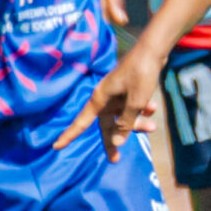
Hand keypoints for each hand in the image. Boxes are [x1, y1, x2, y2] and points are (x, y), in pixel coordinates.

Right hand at [55, 45, 163, 159]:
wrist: (153, 50)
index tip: (56, 146)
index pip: (81, 122)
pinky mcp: (127, 91)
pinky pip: (131, 107)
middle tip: (115, 160)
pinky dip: (142, 110)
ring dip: (136, 123)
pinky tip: (153, 108)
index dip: (69, 135)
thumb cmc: (141, 74)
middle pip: (106, 125)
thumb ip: (126, 123)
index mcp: (100, 99)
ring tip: (152, 127)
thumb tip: (116, 143)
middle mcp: (105, 97)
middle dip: (115, 139)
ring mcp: (117, 94)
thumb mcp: (135, 102)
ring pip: (122, 117)